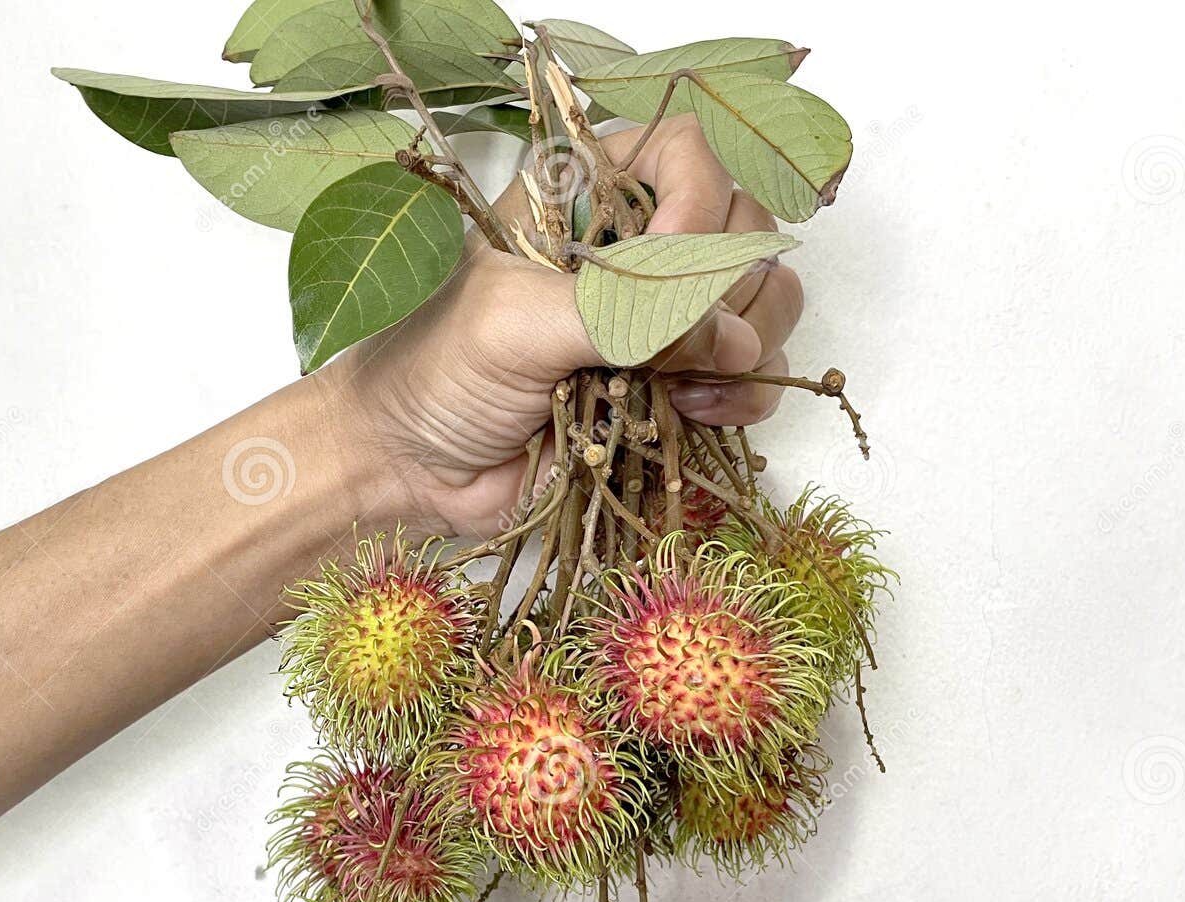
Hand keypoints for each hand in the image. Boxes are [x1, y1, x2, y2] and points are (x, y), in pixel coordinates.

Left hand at [313, 115, 804, 539]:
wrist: (419, 467)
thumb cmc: (443, 372)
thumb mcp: (520, 321)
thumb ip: (625, 315)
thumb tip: (732, 338)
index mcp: (589, 197)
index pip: (687, 151)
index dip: (699, 197)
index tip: (672, 258)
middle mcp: (639, 247)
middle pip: (744, 227)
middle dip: (729, 287)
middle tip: (676, 341)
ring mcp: (667, 319)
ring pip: (766, 300)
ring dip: (747, 346)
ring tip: (684, 389)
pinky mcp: (681, 385)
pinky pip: (755, 374)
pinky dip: (746, 393)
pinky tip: (697, 412)